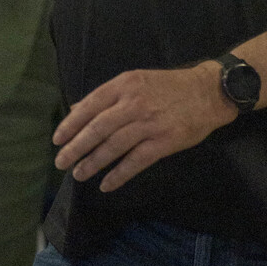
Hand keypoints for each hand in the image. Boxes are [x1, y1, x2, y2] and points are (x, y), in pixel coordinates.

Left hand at [53, 62, 236, 190]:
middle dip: (76, 147)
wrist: (209, 92)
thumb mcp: (137, 81)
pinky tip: (106, 184)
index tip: (57, 139)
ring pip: (114, 146)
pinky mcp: (163, 142)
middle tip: (61, 162)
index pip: (90, 105)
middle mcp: (134, 103)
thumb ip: (108, 96)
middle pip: (98, 128)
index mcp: (126, 85)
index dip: (71, 124)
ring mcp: (149, 124)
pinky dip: (119, 175)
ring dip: (93, 163)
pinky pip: (135, 162)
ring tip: (79, 174)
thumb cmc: (170, 86)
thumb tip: (76, 109)